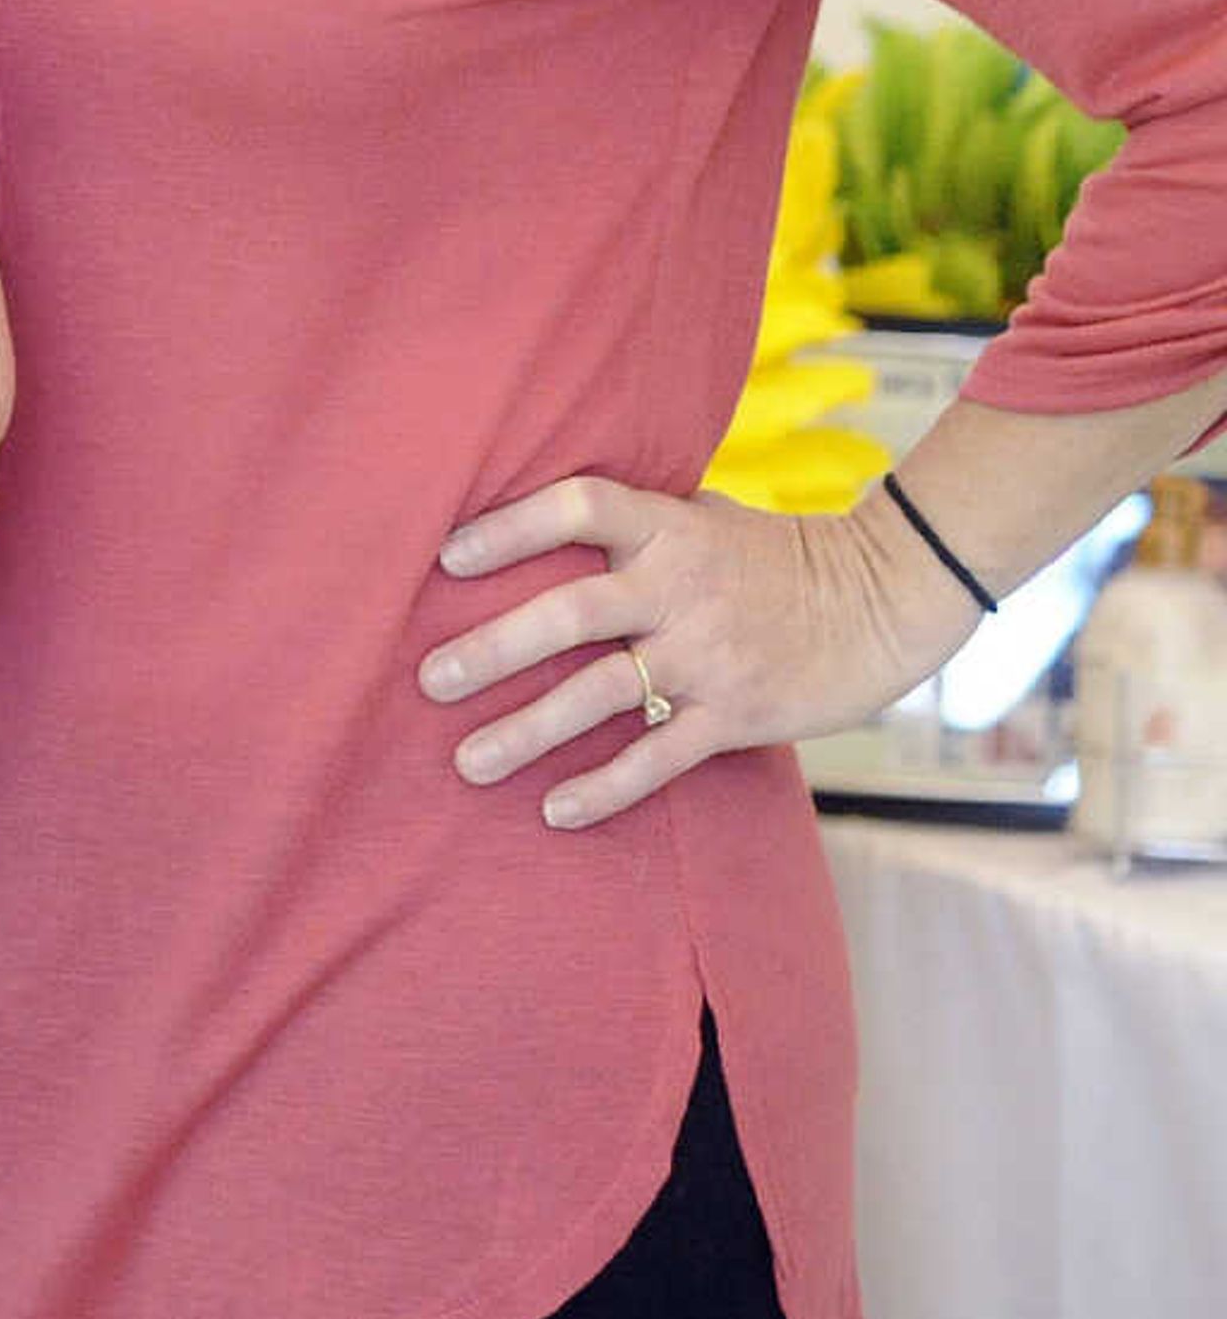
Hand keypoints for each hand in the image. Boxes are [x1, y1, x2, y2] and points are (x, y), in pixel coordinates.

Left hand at [422, 475, 972, 828]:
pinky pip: (659, 758)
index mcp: (669, 528)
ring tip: (465, 762)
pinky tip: (554, 811)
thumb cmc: (776, 554)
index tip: (446, 557)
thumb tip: (545, 514)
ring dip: (527, 732)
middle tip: (429, 679)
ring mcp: (709, 656)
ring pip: (601, 694)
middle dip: (493, 648)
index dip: (510, 528)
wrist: (888, 599)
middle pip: (570, 613)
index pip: (578, 507)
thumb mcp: (706, 514)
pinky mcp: (737, 716)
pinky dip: (605, 787)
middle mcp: (681, 590)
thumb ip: (638, 520)